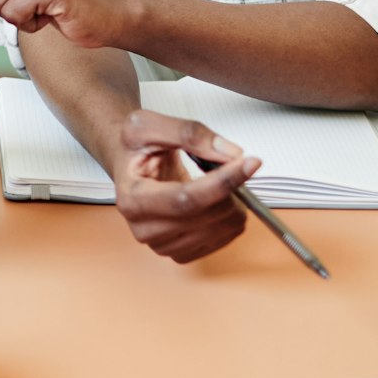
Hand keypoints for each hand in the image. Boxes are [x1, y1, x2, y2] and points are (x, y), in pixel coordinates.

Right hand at [113, 111, 260, 262]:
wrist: (128, 164)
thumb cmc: (134, 148)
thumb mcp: (149, 124)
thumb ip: (189, 133)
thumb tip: (230, 154)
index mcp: (132, 199)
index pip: (186, 198)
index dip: (222, 182)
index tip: (249, 163)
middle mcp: (144, 228)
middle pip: (207, 216)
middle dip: (232, 189)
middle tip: (236, 165)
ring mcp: (162, 245)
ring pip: (220, 229)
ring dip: (233, 203)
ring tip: (221, 181)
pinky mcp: (180, 252)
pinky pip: (223, 241)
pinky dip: (230, 218)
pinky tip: (219, 200)